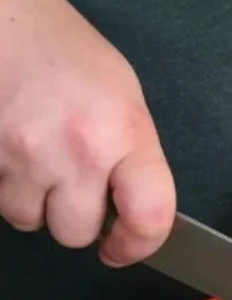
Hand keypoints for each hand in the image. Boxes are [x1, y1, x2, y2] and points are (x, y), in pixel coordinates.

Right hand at [0, 0, 174, 264]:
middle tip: (69, 181)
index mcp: (126, 132)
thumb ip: (131, 158)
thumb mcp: (122, 97)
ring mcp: (24, 155)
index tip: (123, 247)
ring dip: (33, 202)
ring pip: (29, 221)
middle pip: (75, 233)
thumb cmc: (65, 52)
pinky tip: (11, 147)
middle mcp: (77, 150)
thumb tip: (129, 213)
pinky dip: (6, 185)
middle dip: (72, 217)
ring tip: (35, 155)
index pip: (149, 216)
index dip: (138, 245)